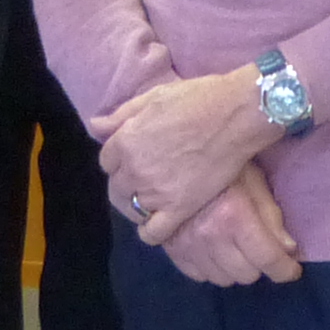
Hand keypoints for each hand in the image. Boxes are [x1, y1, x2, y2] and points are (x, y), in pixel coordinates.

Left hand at [100, 68, 277, 232]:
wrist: (236, 115)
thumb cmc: (196, 99)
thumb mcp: (152, 97)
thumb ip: (120, 115)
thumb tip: (94, 126)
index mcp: (125, 141)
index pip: (107, 162)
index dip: (120, 160)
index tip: (136, 158)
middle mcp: (134, 170)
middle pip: (118, 188)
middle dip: (127, 183)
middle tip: (147, 178)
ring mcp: (156, 192)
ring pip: (133, 209)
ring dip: (139, 205)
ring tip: (155, 199)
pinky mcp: (179, 208)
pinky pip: (154, 232)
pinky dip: (151, 232)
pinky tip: (159, 223)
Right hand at [160, 168, 303, 285]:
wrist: (173, 157)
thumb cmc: (222, 163)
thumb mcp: (253, 180)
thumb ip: (271, 216)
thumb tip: (288, 250)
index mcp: (234, 216)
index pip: (267, 259)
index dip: (285, 270)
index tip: (292, 270)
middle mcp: (210, 236)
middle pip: (247, 274)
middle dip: (258, 263)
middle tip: (259, 247)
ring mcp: (187, 245)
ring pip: (223, 279)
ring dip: (234, 268)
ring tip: (235, 247)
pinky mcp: (170, 248)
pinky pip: (198, 276)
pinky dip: (210, 268)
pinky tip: (214, 250)